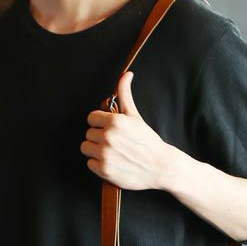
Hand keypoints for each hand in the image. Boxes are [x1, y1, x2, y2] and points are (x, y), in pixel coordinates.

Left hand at [81, 71, 172, 190]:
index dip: (100, 123)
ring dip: (95, 150)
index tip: (109, 128)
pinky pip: (90, 164)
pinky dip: (98, 164)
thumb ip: (125, 95)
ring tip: (111, 152)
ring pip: (86, 148)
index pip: (91, 118)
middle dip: (99, 137)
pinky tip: (112, 162)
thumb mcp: (135, 116)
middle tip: (114, 142)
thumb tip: (126, 75)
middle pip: (89, 133)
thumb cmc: (147, 141)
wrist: (160, 167)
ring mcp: (105, 154)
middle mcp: (108, 137)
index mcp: (114, 121)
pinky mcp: (104, 170)